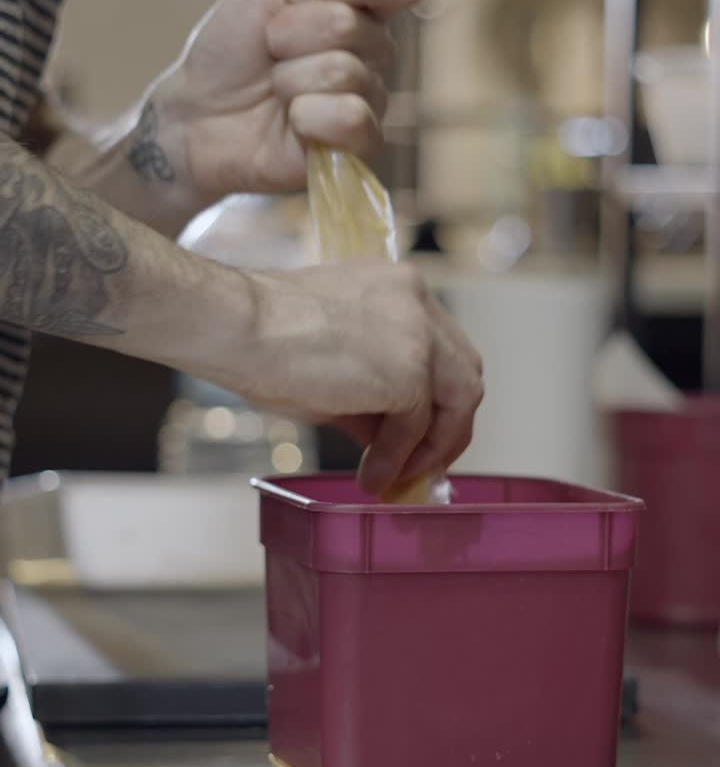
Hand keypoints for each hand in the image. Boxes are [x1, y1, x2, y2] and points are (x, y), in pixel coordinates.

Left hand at [154, 0, 426, 207]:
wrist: (195, 113)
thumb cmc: (231, 48)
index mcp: (359, 10)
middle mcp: (373, 57)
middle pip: (355, 26)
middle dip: (294, 32)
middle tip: (270, 49)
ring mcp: (367, 104)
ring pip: (347, 73)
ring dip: (291, 78)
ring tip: (274, 90)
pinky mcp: (355, 151)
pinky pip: (353, 119)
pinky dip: (308, 116)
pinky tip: (291, 123)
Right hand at [209, 262, 483, 494]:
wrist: (237, 326)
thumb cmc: (264, 337)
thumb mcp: (336, 363)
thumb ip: (373, 394)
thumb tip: (390, 441)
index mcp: (399, 288)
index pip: (443, 347)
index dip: (438, 396)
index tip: (422, 434)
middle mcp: (418, 301)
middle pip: (465, 371)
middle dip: (450, 424)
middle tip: (425, 462)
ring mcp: (419, 335)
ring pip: (459, 400)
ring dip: (433, 446)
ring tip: (398, 478)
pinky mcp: (409, 371)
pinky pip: (417, 426)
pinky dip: (398, 457)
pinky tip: (372, 476)